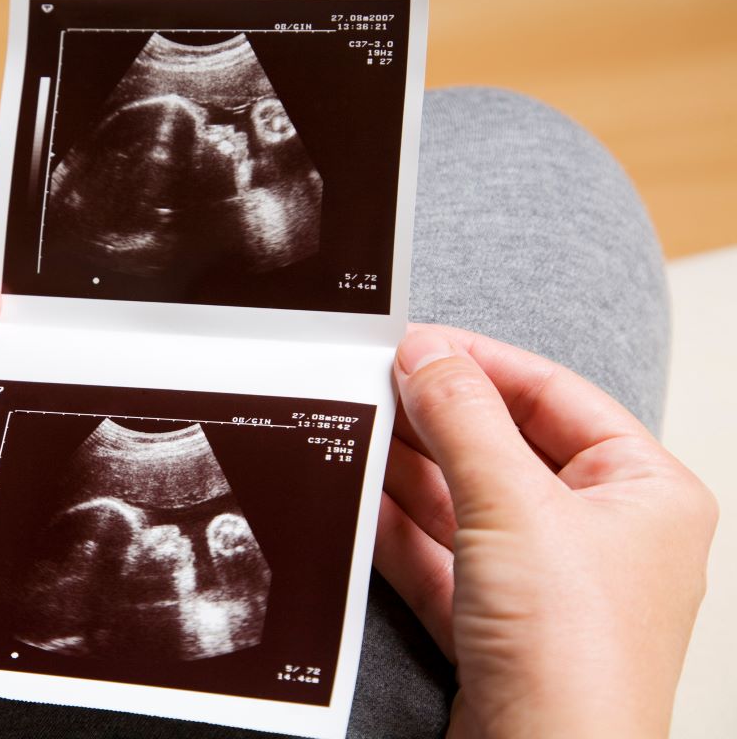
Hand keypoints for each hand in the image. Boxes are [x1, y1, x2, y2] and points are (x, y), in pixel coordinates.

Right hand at [375, 325, 716, 737]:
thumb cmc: (575, 657)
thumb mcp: (512, 506)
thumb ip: (464, 419)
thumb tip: (427, 355)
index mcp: (644, 491)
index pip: (556, 395)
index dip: (482, 362)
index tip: (418, 343)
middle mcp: (602, 534)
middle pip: (506, 447)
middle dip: (438, 417)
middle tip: (376, 383)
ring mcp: (548, 583)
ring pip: (468, 503)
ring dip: (411, 469)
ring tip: (357, 427)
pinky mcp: (498, 624)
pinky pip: (443, 556)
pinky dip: (400, 529)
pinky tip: (361, 498)